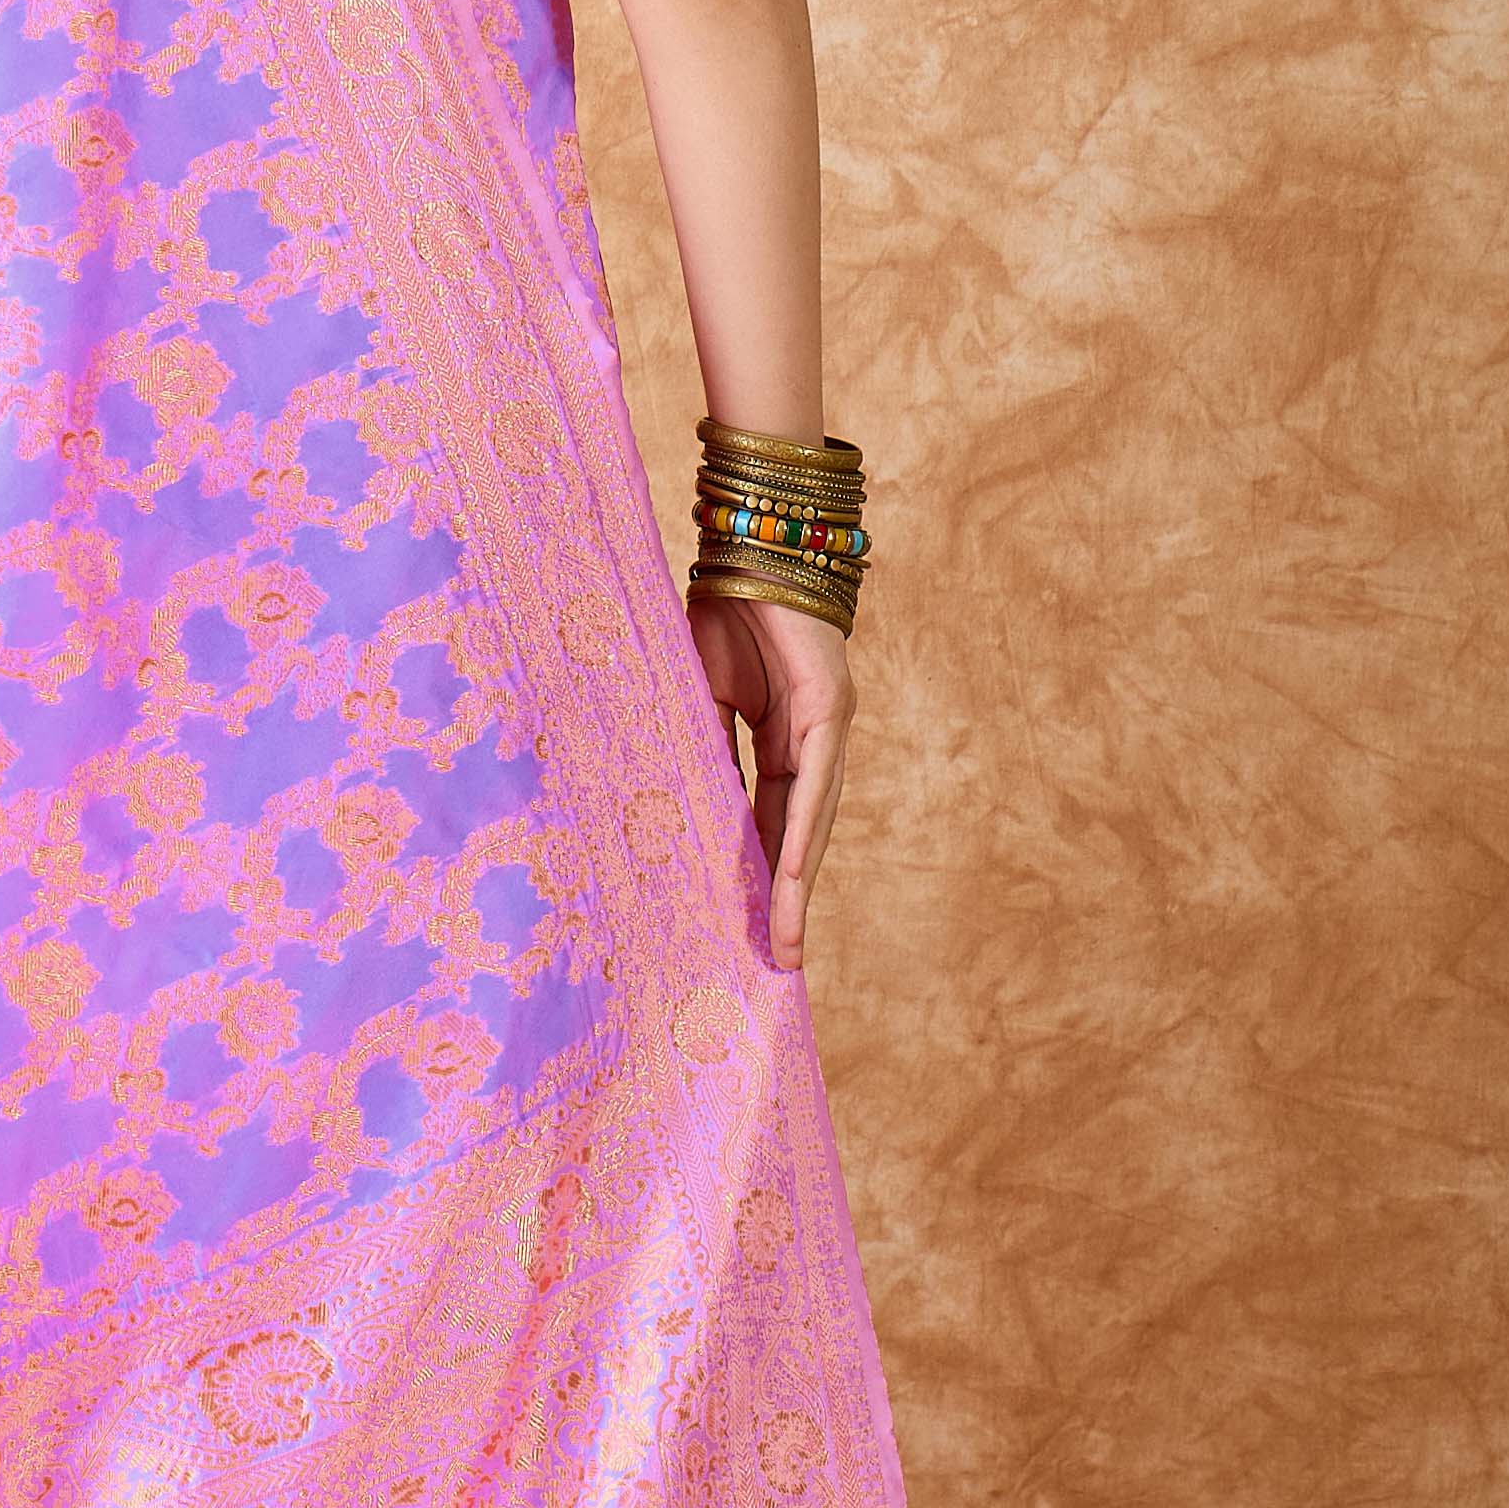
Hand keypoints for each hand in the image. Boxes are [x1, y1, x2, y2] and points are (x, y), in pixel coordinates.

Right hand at [686, 589, 854, 969]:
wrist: (749, 544)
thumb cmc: (719, 610)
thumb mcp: (697, 696)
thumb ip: (699, 749)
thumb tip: (677, 810)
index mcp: (781, 738)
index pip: (770, 821)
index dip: (760, 875)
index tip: (746, 930)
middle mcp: (815, 741)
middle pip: (798, 836)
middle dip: (785, 901)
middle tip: (775, 963)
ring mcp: (828, 726)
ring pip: (810, 823)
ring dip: (796, 886)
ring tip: (783, 942)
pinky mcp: (831, 708)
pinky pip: (812, 785)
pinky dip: (799, 834)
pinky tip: (790, 878)